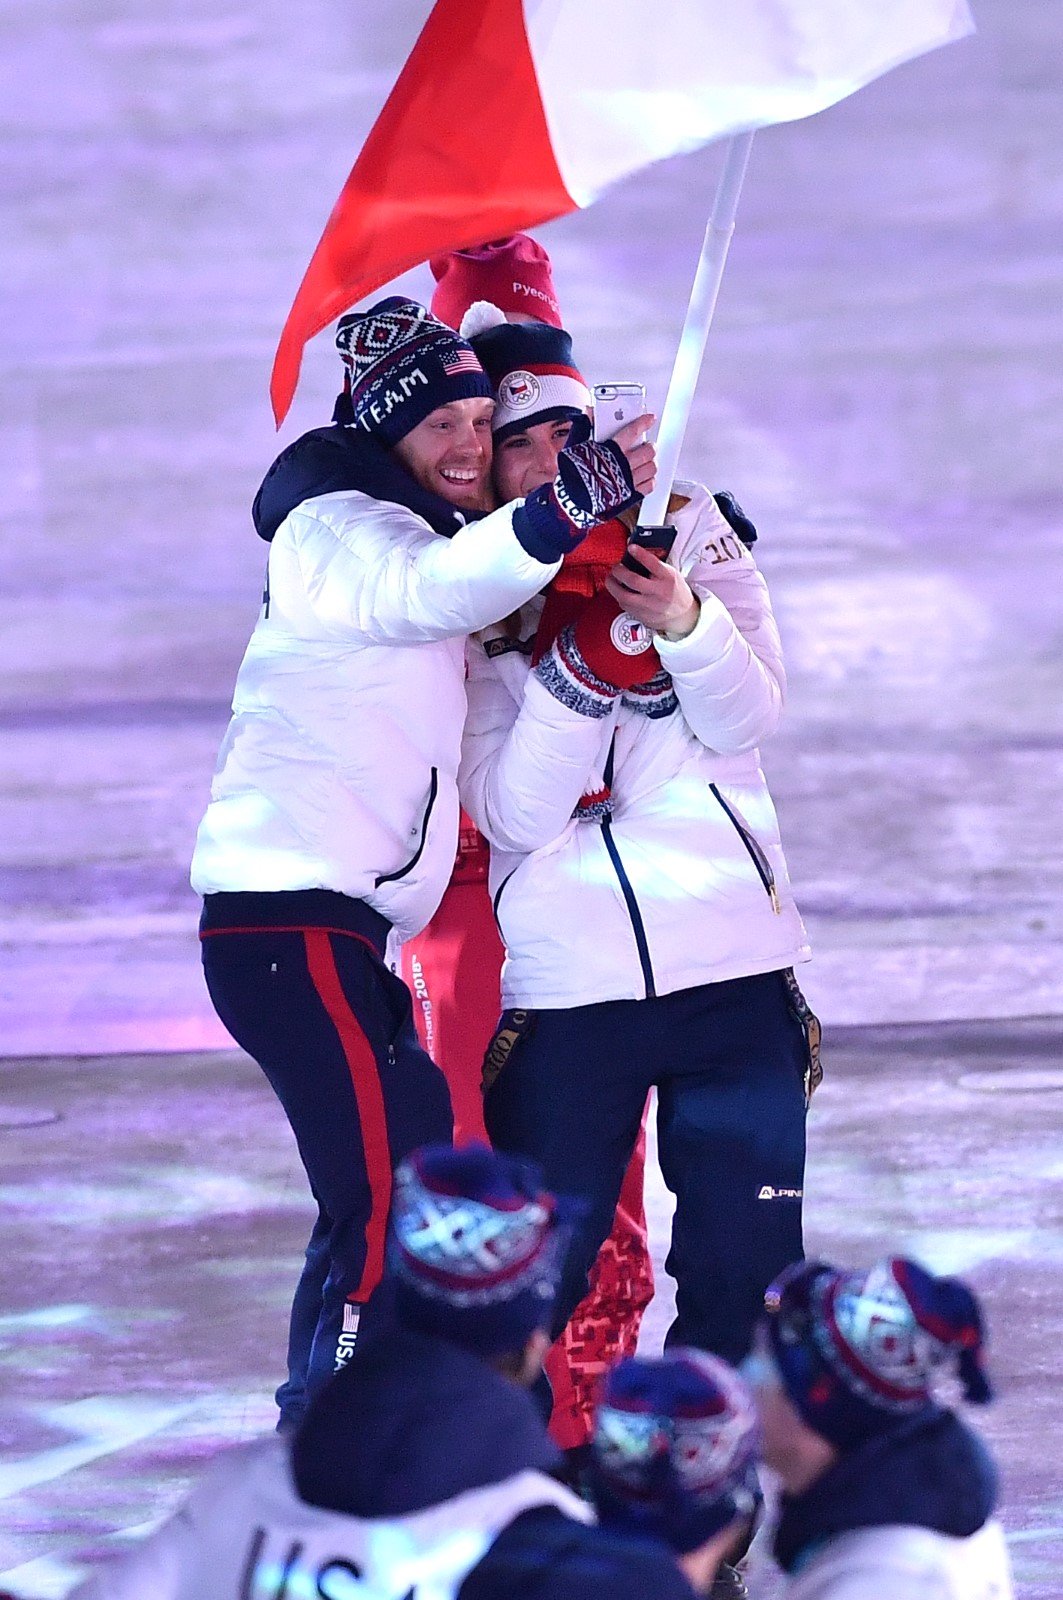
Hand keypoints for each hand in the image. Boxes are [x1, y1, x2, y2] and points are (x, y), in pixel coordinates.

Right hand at [515, 414, 656, 559]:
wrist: (573, 501)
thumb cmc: (573, 474)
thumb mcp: (576, 445)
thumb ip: (584, 426)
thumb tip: (588, 412)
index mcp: (612, 450)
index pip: (633, 431)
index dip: (643, 423)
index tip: (649, 419)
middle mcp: (624, 465)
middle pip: (648, 451)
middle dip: (649, 446)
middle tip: (646, 445)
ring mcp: (629, 481)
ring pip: (652, 468)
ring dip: (651, 463)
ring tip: (647, 461)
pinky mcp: (631, 496)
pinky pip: (649, 486)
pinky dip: (650, 480)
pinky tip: (645, 477)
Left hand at [604, 547, 699, 637]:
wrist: (682, 615)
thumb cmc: (675, 591)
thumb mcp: (671, 573)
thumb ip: (654, 564)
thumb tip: (634, 551)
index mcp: (668, 578)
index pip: (653, 564)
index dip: (640, 554)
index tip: (631, 548)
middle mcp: (660, 593)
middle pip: (634, 581)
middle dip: (619, 571)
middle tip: (616, 567)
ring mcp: (650, 606)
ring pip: (625, 596)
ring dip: (613, 586)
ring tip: (611, 579)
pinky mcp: (643, 616)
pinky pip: (625, 606)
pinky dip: (619, 597)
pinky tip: (618, 591)